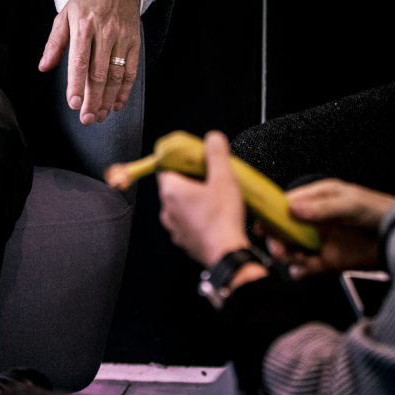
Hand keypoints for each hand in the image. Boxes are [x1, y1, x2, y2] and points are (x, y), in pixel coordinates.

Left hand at [39, 0, 140, 125]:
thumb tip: (44, 67)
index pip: (79, 61)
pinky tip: (117, 102)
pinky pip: (131, 69)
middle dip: (93, 99)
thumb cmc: (87, 0)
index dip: (76, 84)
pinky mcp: (135, 40)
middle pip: (99, 72)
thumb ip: (54, 43)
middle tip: (87, 118)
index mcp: (83, 25)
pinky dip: (125, 89)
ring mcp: (122, 36)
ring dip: (109, 98)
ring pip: (116, 74)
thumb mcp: (64, 15)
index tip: (74, 103)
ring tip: (101, 114)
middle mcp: (104, 32)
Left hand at [158, 132, 266, 288]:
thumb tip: (212, 138)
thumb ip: (216, 153)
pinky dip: (198, 218)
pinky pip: (187, 223)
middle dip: (191, 180)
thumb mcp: (224, 177)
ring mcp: (174, 228)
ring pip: (181, 206)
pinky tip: (215, 217)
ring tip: (215, 198)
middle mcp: (167, 210)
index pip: (166, 167)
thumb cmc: (222, 219)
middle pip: (174, 186)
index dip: (181, 162)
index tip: (194, 161)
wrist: (228, 256)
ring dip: (194, 200)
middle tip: (210, 178)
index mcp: (171, 190)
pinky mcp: (185, 242)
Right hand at [263, 178, 394, 278]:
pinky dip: (301, 270)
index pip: (288, 203)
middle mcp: (317, 219)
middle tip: (277, 245)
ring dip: (287, 254)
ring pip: (295, 248)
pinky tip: (299, 271)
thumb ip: (323, 208)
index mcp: (319, 198)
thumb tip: (293, 209)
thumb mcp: (352, 205)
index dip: (273, 212)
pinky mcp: (331, 261)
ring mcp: (323, 240)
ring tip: (289, 258)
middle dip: (278, 236)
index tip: (262, 223)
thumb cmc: (382, 213)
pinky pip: (309, 266)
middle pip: (287, 227)